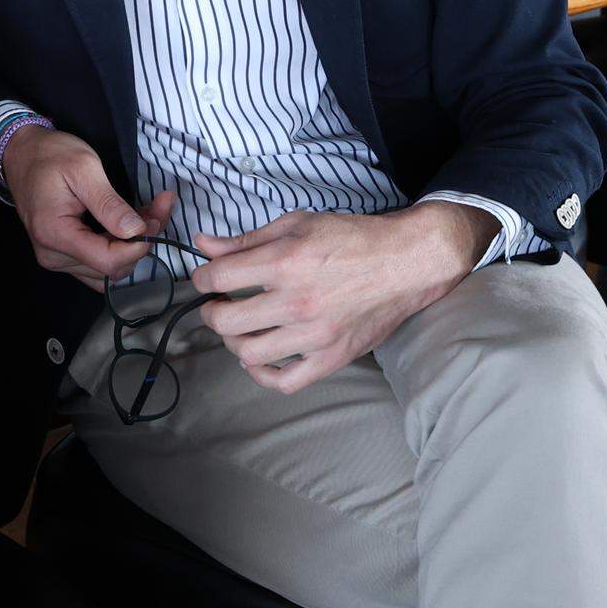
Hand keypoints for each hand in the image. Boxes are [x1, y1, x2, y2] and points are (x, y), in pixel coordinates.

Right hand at [2, 125, 175, 289]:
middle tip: (158, 206)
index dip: (138, 246)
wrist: (22, 154)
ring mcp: (57, 259)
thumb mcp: (84, 168)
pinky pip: (98, 264)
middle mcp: (53, 256)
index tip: (155, 217)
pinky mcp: (63, 256)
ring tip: (146, 213)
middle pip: (112, 268)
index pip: (108, 261)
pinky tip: (128, 225)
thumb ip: (109, 204)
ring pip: (109, 269)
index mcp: (55, 234)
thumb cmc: (51, 156)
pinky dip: (119, 248)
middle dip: (141, 241)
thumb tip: (136, 231)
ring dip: (133, 245)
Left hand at [189, 203, 491, 393]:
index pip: (217, 277)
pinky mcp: (332, 357)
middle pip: (226, 320)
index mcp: (285, 262)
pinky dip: (263, 375)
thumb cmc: (351, 239)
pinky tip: (260, 358)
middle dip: (211, 312)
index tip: (207, 278)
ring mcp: (315, 335)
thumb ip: (246, 240)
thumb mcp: (297, 225)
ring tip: (241, 328)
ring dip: (234, 341)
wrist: (405, 262)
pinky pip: (285, 382)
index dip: (201, 278)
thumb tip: (203, 245)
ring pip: (249, 353)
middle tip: (218, 304)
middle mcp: (296, 301)